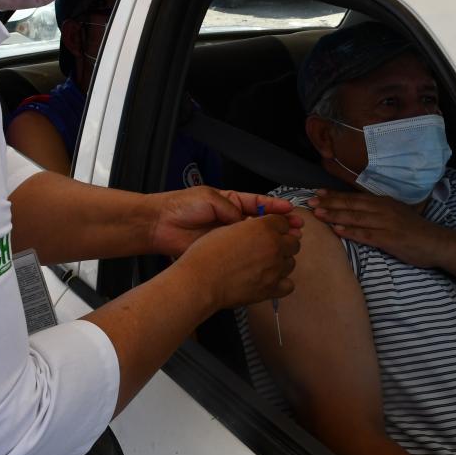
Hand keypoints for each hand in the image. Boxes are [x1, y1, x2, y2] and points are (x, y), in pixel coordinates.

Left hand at [148, 186, 302, 256]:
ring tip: (286, 243)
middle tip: (296, 229)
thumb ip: (231, 209)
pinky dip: (252, 254)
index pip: (257, 203)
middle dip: (278, 225)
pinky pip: (239, 252)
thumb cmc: (180, 205)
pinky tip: (264, 256)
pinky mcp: (219, 250)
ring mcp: (225, 235)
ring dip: (269, 241)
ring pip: (252, 239)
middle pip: (259, 222)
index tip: (290, 210)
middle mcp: (230, 218)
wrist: (159, 224)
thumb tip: (246, 222)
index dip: (275, 207)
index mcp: (229, 201)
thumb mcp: (210, 198)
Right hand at [178, 215, 299, 309]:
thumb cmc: (207, 254)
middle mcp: (274, 246)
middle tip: (268, 248)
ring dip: (282, 262)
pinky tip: (270, 280)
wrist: (201, 280)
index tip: (272, 230)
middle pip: (293, 242)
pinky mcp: (271, 289)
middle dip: (283, 243)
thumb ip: (248, 227)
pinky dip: (282, 283)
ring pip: (291, 262)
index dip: (277, 226)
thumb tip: (255, 228)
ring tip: (266, 265)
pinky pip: (288, 285)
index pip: (283, 222)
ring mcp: (275, 269)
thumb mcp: (227, 228)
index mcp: (264, 228)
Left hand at [308, 189, 452, 267]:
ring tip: (317, 214)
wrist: (436, 242)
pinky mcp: (389, 238)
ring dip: (335, 215)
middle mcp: (383, 209)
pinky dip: (351, 232)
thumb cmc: (414, 230)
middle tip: (309, 201)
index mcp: (383, 202)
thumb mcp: (395, 213)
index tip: (317, 192)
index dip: (334, 195)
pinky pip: (366, 234)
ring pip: (355, 217)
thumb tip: (355, 211)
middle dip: (329, 203)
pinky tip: (337, 230)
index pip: (354, 197)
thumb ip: (376, 211)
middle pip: (351, 205)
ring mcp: (386, 223)